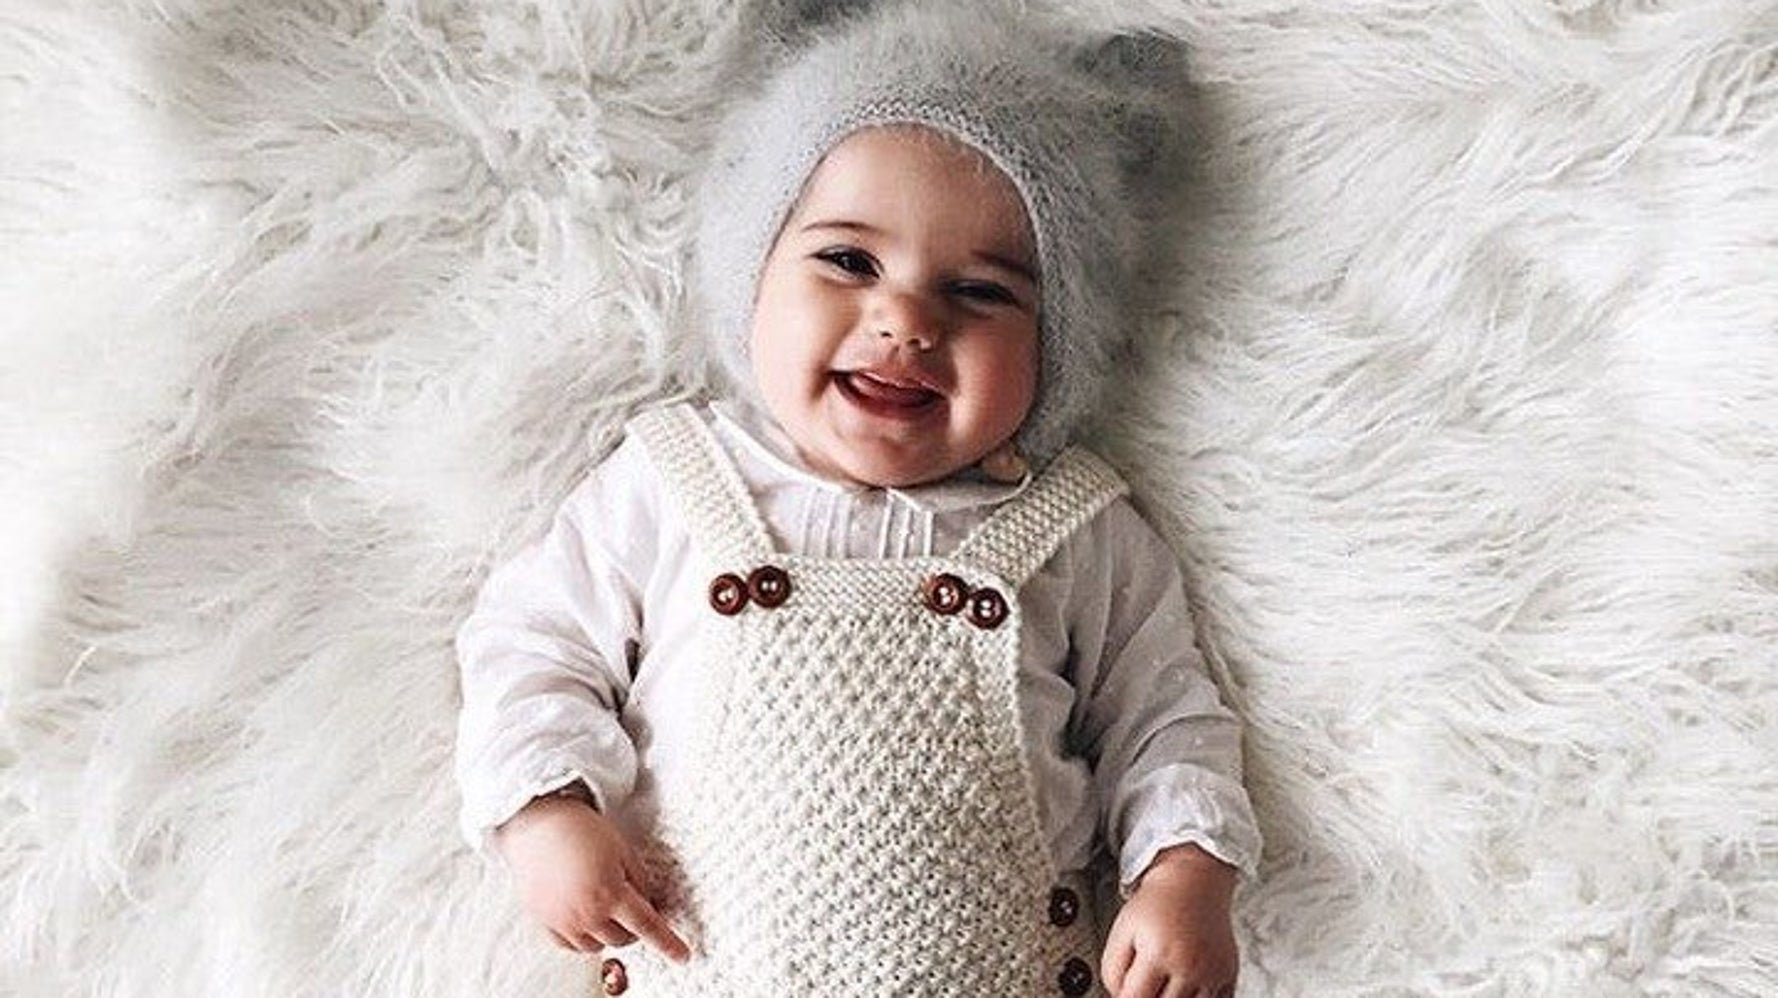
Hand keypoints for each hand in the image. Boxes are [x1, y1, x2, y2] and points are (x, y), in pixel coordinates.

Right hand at [494, 795, 690, 962]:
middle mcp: (586, 912)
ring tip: (606, 908)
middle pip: (622, 939)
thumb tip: (648, 905)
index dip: (667, 943)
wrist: (538, 822)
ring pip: (595, 947)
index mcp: (611, 892)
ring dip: (608, 934)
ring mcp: (562, 920)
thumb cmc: (583, 830)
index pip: (647, 925)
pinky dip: (582, 938)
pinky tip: (585, 919)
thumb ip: (640, 881)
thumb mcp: (623, 850)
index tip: (682, 955)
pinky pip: (568, 945)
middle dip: (633, 928)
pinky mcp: (543, 920)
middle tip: (631, 906)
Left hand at [1100, 844, 1239, 997]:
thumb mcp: (1121, 930)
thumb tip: (1120, 997)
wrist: (1194, 881)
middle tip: (1145, 983)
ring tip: (1164, 983)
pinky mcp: (1228, 976)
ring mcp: (1212, 973)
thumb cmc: (1158, 903)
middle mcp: (1190, 966)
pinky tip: (1185, 987)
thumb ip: (1112, 970)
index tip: (1125, 991)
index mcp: (1159, 953)